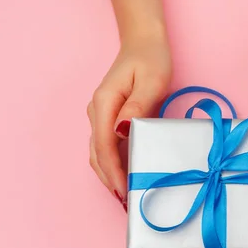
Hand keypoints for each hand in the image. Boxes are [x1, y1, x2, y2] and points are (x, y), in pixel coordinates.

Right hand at [88, 33, 171, 210]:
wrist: (143, 43)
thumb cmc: (150, 60)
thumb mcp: (151, 80)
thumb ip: (137, 106)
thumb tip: (121, 131)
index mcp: (104, 104)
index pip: (103, 146)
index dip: (113, 172)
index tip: (125, 191)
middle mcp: (96, 113)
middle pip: (97, 155)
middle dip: (110, 181)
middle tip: (128, 204)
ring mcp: (99, 117)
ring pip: (98, 155)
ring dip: (110, 176)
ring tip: (127, 197)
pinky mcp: (107, 120)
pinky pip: (106, 148)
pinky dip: (113, 166)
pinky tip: (126, 178)